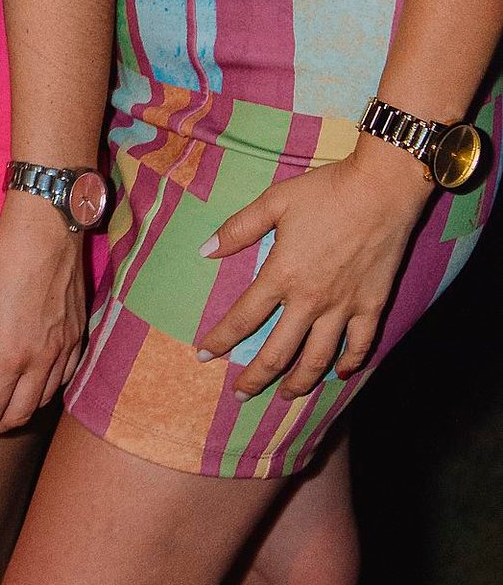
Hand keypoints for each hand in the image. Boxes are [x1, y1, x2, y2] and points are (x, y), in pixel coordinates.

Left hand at [0, 194, 87, 446]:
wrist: (47, 230)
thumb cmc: (0, 263)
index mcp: (10, 357)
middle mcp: (42, 361)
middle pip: (18, 416)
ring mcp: (65, 351)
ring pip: (43, 402)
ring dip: (18, 415)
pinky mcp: (78, 337)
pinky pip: (63, 381)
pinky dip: (43, 395)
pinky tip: (30, 388)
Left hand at [195, 136, 430, 396]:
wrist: (381, 189)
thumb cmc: (325, 192)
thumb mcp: (274, 202)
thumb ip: (238, 229)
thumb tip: (205, 250)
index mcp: (282, 275)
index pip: (243, 319)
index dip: (220, 340)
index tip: (204, 355)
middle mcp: (310, 300)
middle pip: (277, 353)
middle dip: (255, 377)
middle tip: (241, 393)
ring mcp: (344, 307)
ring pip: (318, 359)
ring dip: (299, 383)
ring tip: (285, 395)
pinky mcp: (373, 305)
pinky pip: (360, 346)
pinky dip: (349, 364)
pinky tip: (340, 374)